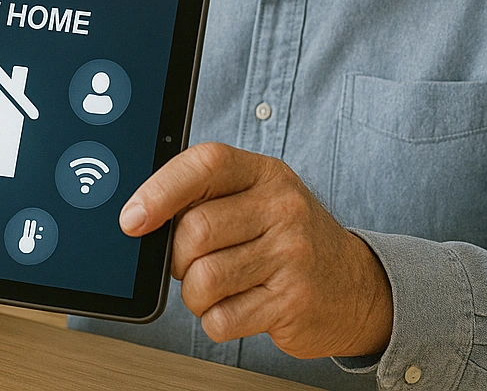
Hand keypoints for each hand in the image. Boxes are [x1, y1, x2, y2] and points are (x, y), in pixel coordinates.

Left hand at [119, 142, 392, 358]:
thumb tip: (141, 217)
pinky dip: (216, 321)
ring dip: (195, 295)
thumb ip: (207, 196)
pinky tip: (237, 307)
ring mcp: (291, 255)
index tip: (132, 219)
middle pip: (195, 231)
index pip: (205, 165)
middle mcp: (283, 208)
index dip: (159, 190)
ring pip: (203, 279)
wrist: (354, 286)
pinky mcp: (292, 301)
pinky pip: (222, 319)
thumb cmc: (290, 239)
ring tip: (217, 288)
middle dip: (178, 258)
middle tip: (191, 263)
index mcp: (265, 173)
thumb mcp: (258, 198)